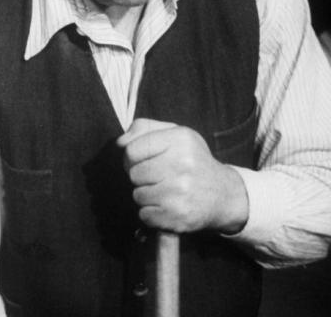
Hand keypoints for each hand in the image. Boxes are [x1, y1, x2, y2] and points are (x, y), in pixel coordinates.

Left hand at [116, 118, 248, 233]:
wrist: (225, 194)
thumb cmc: (192, 161)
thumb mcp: (174, 134)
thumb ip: (143, 129)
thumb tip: (120, 142)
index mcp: (180, 139)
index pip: (132, 150)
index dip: (132, 158)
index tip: (144, 161)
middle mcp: (183, 164)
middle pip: (134, 174)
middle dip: (141, 177)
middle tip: (158, 178)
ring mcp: (182, 191)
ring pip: (138, 195)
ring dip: (146, 196)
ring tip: (165, 191)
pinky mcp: (180, 215)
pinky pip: (145, 215)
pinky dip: (152, 213)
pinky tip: (168, 206)